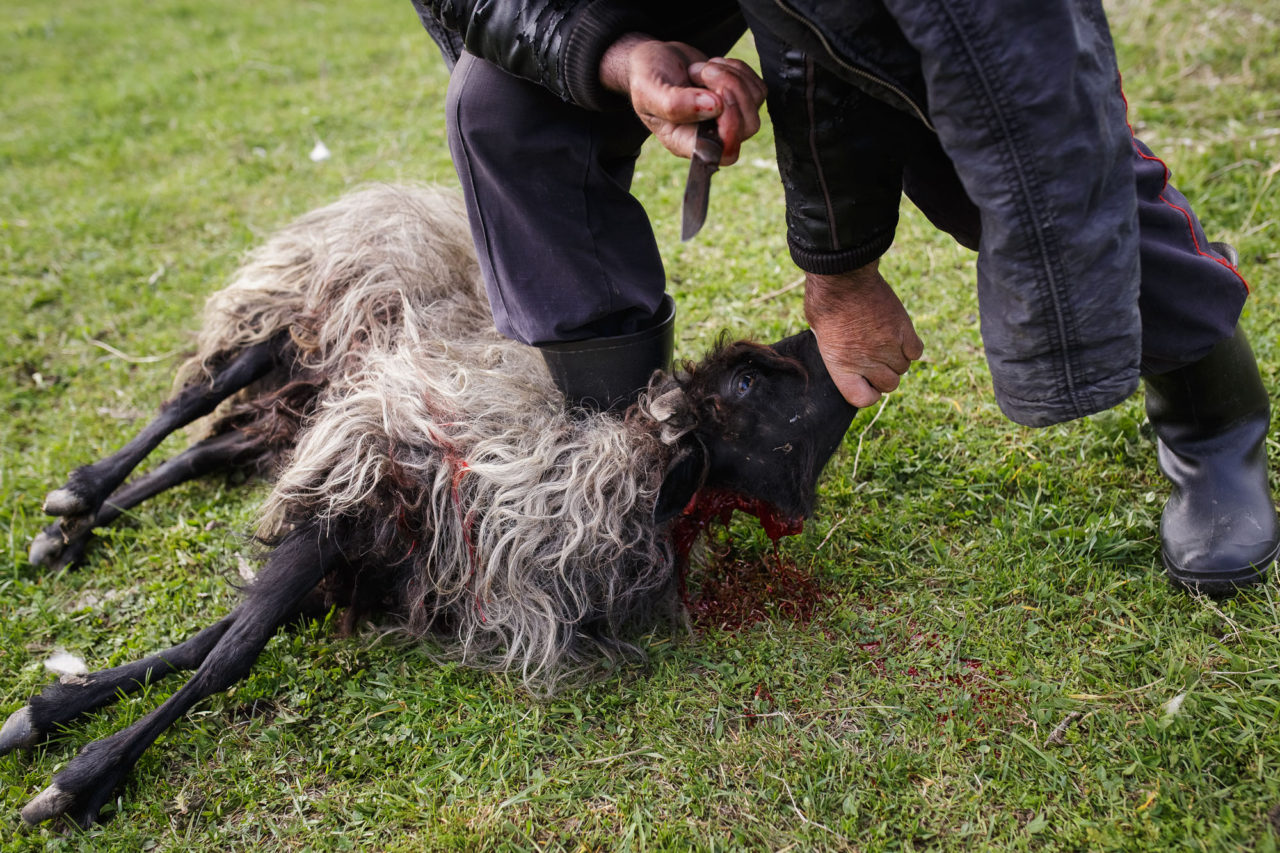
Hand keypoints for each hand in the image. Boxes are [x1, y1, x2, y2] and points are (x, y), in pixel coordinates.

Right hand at [599, 34, 766, 164]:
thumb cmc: (647, 77)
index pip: (724, 154)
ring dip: (731, 76)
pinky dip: (738, 69)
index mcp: (686, 143)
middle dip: (731, 90)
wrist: (655, 59)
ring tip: (703, 69)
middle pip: (747, 126)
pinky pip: (757, 87)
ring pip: (754, 103)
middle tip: (705, 72)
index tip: (715, 98)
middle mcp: (710, 135)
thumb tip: (714, 107)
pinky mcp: (740, 99)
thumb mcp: (649, 89)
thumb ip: (674, 104)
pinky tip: (714, 67)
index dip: (730, 128)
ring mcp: (728, 119)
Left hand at [804, 263, 924, 406]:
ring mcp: (888, 345)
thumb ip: (840, 358)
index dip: (868, 394)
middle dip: (884, 375)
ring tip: (885, 343)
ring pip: (904, 367)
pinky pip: (916, 351)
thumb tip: (853, 365)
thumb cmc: (825, 305)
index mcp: (842, 367)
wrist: (842, 277)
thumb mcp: (821, 338)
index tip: (867, 384)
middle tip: (877, 359)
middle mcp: (867, 361)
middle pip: (890, 385)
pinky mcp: (903, 329)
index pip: (865, 400)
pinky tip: (900, 338)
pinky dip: (910, 347)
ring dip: (896, 359)